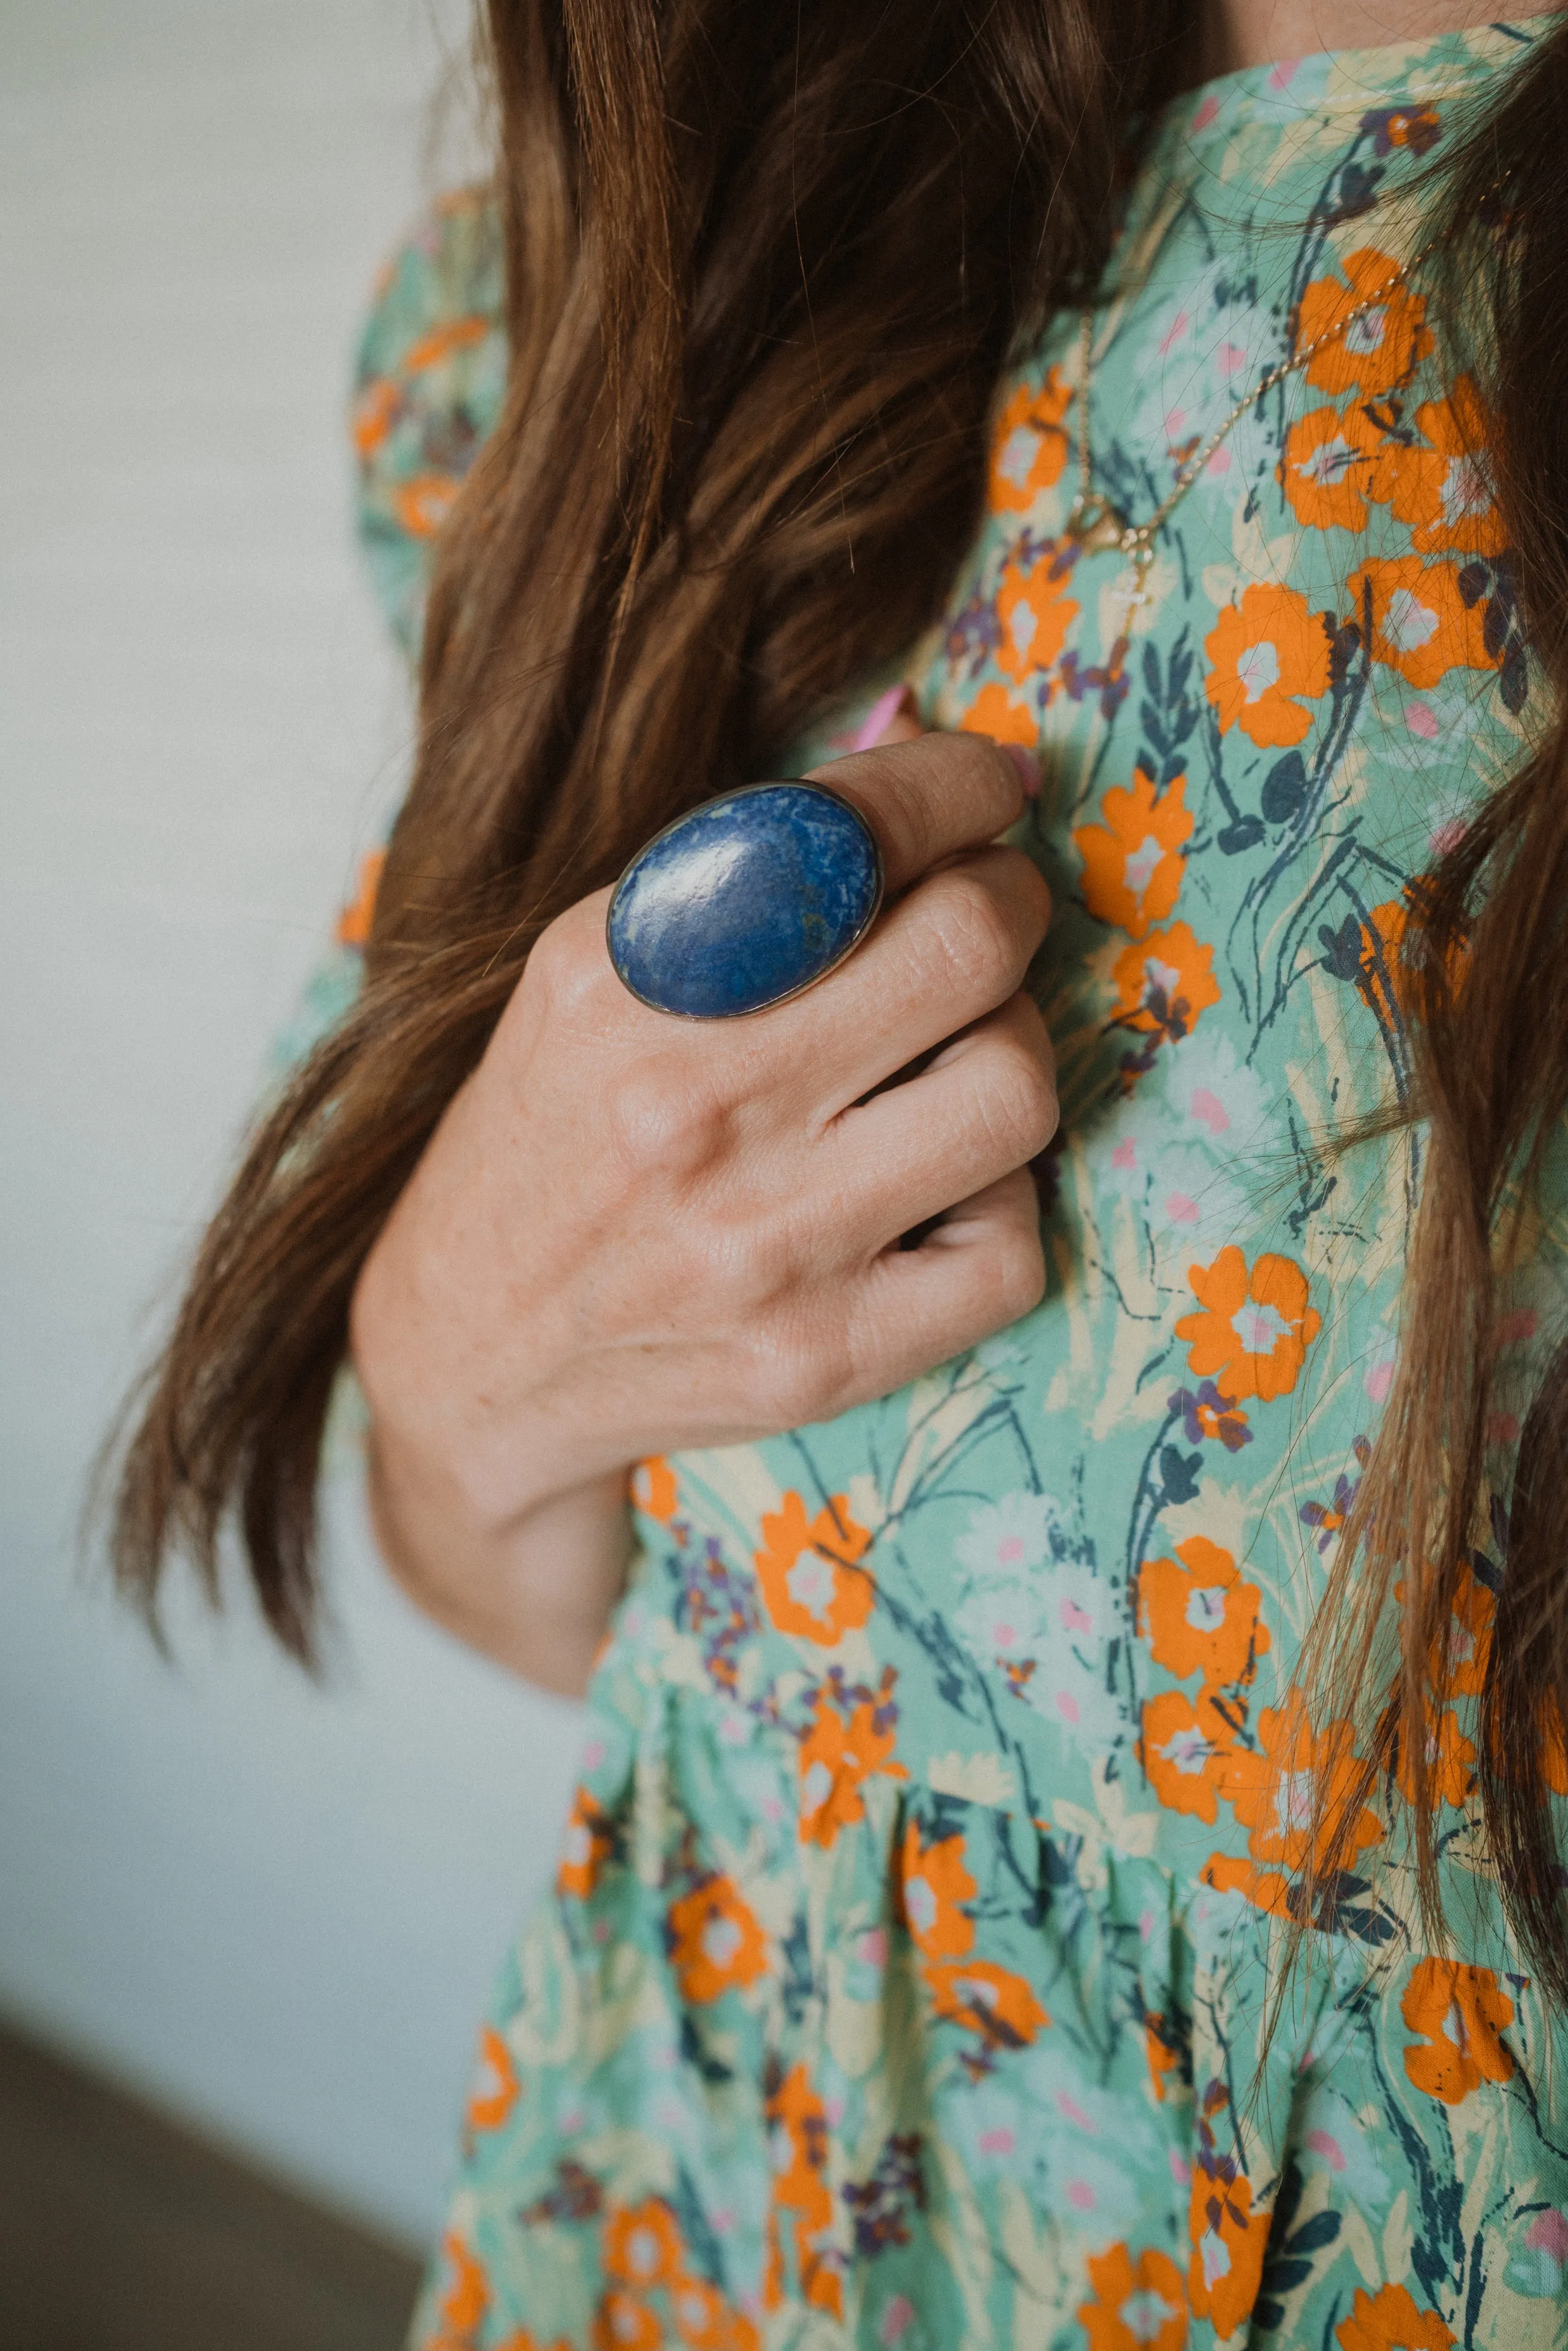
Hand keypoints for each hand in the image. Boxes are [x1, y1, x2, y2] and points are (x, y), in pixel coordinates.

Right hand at [351, 727, 1055, 1686]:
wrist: (469, 1363)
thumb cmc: (552, 1146)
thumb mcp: (583, 981)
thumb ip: (730, 878)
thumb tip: (927, 768)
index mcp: (620, 983)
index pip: (842, 833)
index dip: (954, 787)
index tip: (987, 787)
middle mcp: (688, 1106)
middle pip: (967, 948)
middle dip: (1011, 902)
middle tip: (990, 911)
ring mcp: (762, 1244)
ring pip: (1013, 1094)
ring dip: (1009, 1054)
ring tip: (951, 1059)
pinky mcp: (824, 1358)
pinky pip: (1011, 1251)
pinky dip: (996, 1207)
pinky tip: (931, 1196)